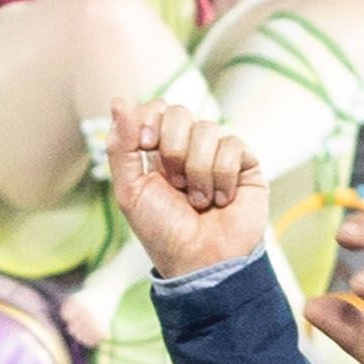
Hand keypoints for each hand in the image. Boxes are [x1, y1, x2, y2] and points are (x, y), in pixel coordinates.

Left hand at [109, 103, 268, 283]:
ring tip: (198, 200)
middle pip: (180, 112)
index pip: (156, 109)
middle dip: (172, 149)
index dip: (149, 120)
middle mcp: (189, 147)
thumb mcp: (130, 190)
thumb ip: (121, 146)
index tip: (145, 144)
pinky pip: (232, 145)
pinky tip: (221, 199)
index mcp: (159, 150)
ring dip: (197, 171)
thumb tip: (118, 102)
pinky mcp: (245, 163)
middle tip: (175, 183)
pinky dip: (221, 176)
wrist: (200, 261)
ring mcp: (218, 153)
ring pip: (207, 128)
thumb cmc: (163, 231)